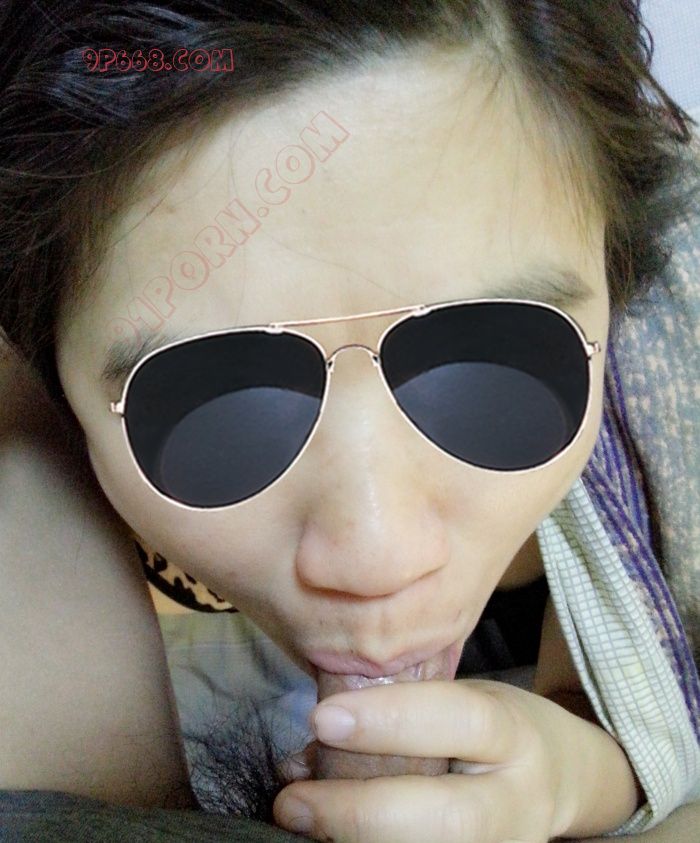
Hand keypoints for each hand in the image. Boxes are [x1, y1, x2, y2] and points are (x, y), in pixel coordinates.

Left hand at [273, 678, 580, 841]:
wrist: (558, 777)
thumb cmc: (493, 728)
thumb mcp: (463, 699)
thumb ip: (398, 718)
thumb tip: (305, 755)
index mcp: (513, 735)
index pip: (459, 721)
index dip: (391, 720)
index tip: (323, 718)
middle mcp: (517, 803)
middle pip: (446, 818)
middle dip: (360, 812)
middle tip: (293, 801)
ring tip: (303, 827)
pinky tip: (331, 842)